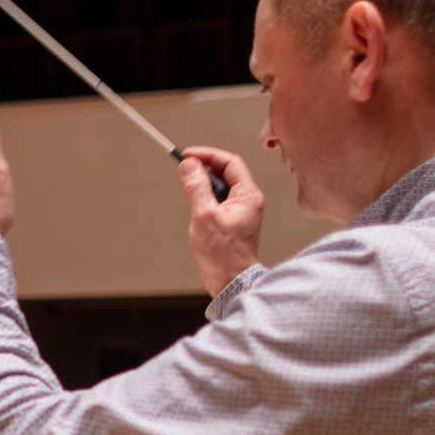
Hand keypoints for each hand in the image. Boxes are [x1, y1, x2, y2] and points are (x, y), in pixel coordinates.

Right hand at [178, 146, 264, 295]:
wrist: (230, 280)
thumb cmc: (224, 254)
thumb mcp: (205, 216)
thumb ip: (197, 188)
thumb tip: (189, 166)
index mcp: (248, 196)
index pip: (230, 162)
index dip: (208, 155)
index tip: (188, 155)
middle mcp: (248, 201)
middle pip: (226, 171)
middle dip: (204, 166)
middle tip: (185, 167)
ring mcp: (241, 210)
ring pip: (222, 185)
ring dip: (204, 182)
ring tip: (189, 185)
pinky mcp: (232, 219)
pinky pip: (219, 198)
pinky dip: (205, 195)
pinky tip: (196, 203)